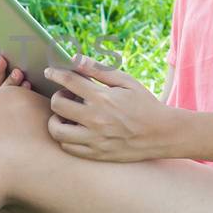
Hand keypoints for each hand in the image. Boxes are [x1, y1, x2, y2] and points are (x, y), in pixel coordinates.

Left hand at [43, 55, 185, 160]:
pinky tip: (74, 130)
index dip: (55, 73)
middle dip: (57, 97)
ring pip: (57, 131)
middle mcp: (96, 119)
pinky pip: (69, 148)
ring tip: (64, 116)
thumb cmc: (144, 104)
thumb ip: (99, 70)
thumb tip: (76, 58)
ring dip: (56, 121)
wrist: (163, 134)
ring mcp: (95, 139)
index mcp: (103, 98)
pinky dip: (66, 138)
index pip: (68, 81)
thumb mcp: (126, 82)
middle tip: (65, 96)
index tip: (49, 71)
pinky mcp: (97, 154)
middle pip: (57, 106)